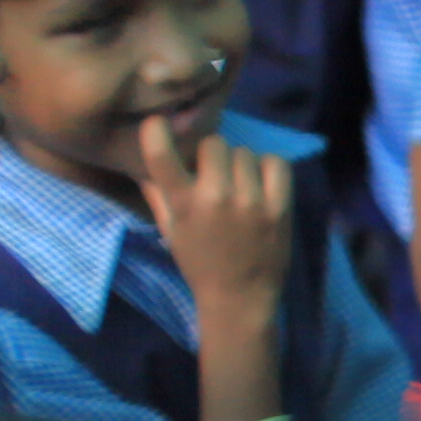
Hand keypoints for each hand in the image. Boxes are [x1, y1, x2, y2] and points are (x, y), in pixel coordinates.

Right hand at [136, 108, 290, 326]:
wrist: (240, 297)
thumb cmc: (199, 261)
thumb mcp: (169, 228)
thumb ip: (155, 191)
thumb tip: (140, 158)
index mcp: (182, 203)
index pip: (161, 153)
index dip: (158, 130)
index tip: (161, 124)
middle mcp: (215, 197)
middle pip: (214, 144)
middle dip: (211, 155)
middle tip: (212, 173)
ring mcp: (251, 202)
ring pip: (244, 152)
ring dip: (239, 163)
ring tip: (237, 183)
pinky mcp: (280, 208)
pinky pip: (276, 163)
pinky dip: (268, 167)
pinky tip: (260, 182)